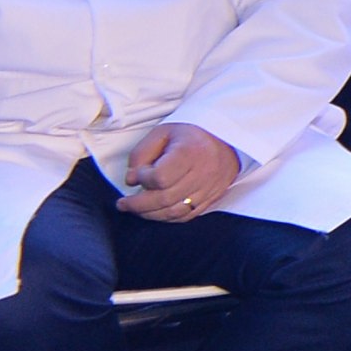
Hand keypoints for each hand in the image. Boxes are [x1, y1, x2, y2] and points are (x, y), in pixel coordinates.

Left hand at [116, 123, 243, 223]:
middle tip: (123, 203)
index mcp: (191, 152)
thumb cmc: (191, 134)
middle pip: (165, 198)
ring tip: (136, 209)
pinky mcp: (212, 198)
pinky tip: (155, 212)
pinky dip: (167, 218)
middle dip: (138, 204)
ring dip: (150, 214)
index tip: (138, 173)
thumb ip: (141, 154)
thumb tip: (131, 180)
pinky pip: (187, 216)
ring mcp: (209, 188)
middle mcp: (203, 173)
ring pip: (175, 211)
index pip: (161, 177)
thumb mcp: (162, 133)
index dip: (143, 179)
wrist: (226, 139)